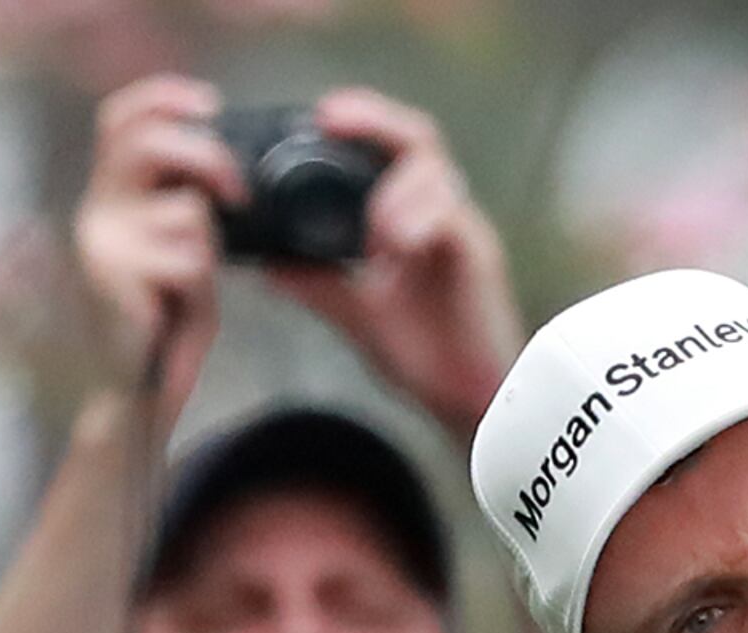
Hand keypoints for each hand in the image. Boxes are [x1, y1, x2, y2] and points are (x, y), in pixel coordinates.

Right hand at [75, 74, 241, 427]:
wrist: (140, 389)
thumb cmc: (167, 317)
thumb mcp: (180, 244)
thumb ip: (188, 199)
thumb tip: (227, 165)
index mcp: (108, 195)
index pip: (121, 119)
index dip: (164, 97)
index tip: (212, 104)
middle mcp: (96, 211)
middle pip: (152, 143)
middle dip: (210, 159)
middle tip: (240, 194)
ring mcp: (102, 244)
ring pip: (188, 211)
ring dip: (209, 250)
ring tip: (189, 287)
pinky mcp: (117, 278)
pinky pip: (191, 259)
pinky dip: (203, 286)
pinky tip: (179, 310)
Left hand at [263, 88, 523, 436]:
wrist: (470, 404)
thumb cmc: (429, 355)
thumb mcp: (358, 313)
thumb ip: (319, 282)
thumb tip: (267, 262)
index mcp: (415, 217)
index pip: (394, 146)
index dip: (362, 120)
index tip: (319, 115)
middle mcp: (442, 214)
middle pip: (418, 138)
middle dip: (374, 121)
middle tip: (331, 119)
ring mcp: (463, 232)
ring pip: (435, 171)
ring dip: (393, 189)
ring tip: (371, 233)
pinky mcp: (479, 258)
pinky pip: (451, 216)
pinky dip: (416, 219)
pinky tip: (393, 245)